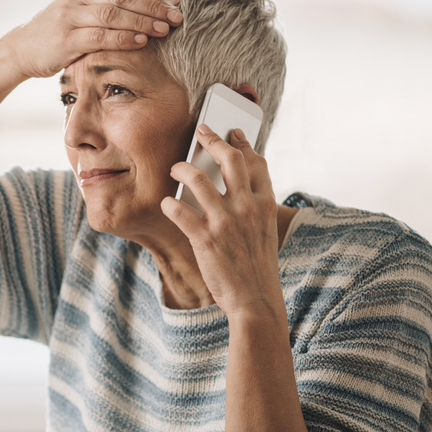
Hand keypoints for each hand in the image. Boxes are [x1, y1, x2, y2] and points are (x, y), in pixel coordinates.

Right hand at [3, 0, 182, 78]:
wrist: (19, 50)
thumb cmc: (53, 35)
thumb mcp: (76, 15)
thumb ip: (102, 12)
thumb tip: (135, 14)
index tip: (173, 1)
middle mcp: (78, 0)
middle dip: (152, 6)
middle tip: (176, 15)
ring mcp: (70, 19)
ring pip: (113, 15)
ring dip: (142, 22)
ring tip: (164, 28)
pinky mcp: (66, 40)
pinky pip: (99, 37)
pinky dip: (122, 39)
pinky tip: (140, 41)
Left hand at [160, 125, 284, 320]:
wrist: (255, 300)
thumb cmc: (258, 268)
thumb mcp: (265, 232)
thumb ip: (253, 209)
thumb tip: (235, 191)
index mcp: (265, 205)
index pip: (257, 163)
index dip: (243, 144)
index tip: (233, 135)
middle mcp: (246, 207)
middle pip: (230, 159)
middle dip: (213, 140)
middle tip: (201, 131)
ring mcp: (225, 222)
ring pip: (198, 178)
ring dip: (182, 168)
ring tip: (175, 168)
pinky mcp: (204, 238)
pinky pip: (179, 210)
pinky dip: (168, 205)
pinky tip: (166, 205)